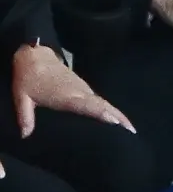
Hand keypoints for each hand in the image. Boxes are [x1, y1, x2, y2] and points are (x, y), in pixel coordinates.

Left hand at [11, 44, 134, 139]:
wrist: (35, 56)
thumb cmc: (28, 79)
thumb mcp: (22, 97)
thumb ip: (25, 116)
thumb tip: (25, 136)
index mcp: (66, 95)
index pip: (87, 104)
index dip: (102, 113)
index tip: (117, 122)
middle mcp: (79, 91)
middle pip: (102, 104)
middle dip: (117, 116)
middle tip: (131, 131)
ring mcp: (82, 88)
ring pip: (103, 102)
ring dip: (116, 113)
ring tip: (128, 128)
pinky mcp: (82, 88)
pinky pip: (98, 100)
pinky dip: (109, 109)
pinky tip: (114, 118)